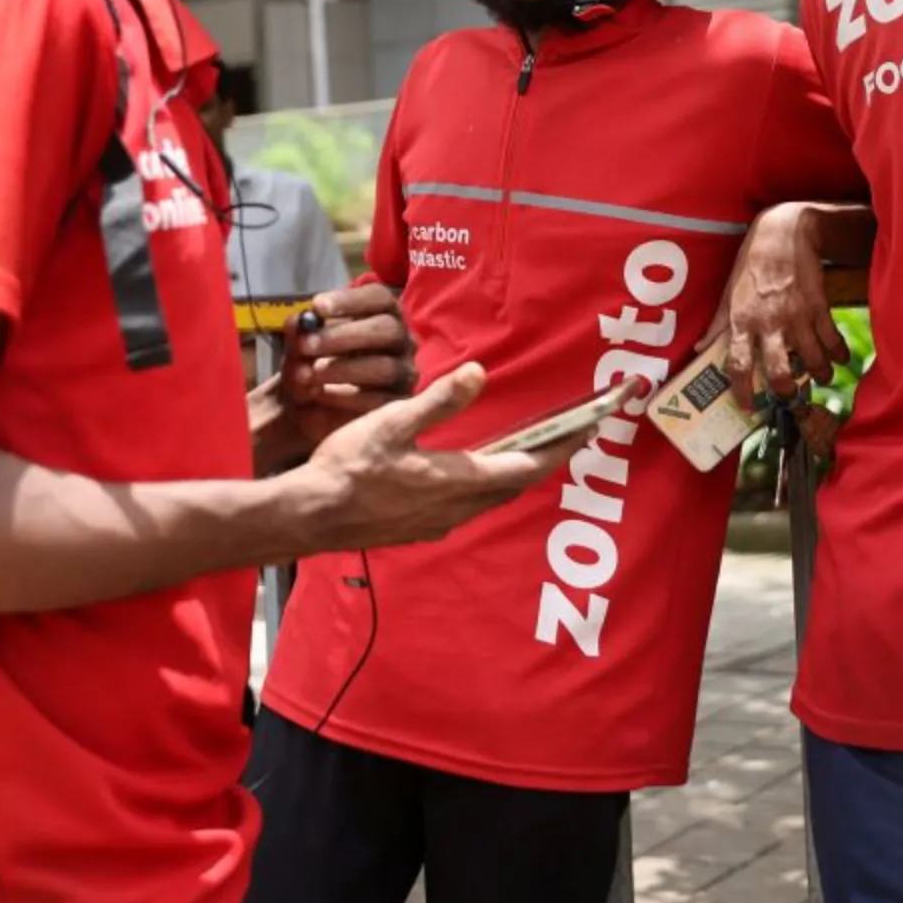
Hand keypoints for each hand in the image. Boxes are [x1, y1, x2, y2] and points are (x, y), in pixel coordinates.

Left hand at [254, 284, 417, 470]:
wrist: (312, 411)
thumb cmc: (313, 366)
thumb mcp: (299, 349)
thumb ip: (298, 334)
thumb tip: (298, 321)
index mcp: (382, 314)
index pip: (378, 297)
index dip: (350, 299)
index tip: (317, 306)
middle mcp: (401, 340)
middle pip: (387, 329)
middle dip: (344, 336)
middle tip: (307, 345)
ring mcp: (404, 373)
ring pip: (385, 366)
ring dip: (343, 369)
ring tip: (310, 374)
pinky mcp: (399, 404)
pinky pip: (380, 400)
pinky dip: (347, 397)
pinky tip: (320, 396)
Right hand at [279, 363, 584, 554]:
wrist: (312, 516)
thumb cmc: (349, 466)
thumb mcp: (392, 423)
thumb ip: (439, 401)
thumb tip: (479, 373)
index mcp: (460, 479)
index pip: (529, 463)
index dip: (563, 446)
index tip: (590, 428)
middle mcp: (460, 507)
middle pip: (518, 482)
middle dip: (548, 457)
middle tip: (572, 433)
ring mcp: (441, 522)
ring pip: (495, 496)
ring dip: (519, 472)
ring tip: (534, 447)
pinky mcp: (423, 528)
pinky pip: (472, 505)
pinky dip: (489, 484)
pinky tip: (478, 471)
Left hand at [700, 205, 848, 407]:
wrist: (784, 234)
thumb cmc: (752, 265)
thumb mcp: (728, 293)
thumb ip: (717, 326)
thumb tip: (698, 350)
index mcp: (742, 321)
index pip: (737, 365)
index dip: (741, 391)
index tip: (747, 406)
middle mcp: (769, 323)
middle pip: (778, 371)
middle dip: (786, 391)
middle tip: (790, 395)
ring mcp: (796, 317)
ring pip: (812, 360)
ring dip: (819, 374)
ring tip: (820, 377)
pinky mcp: (819, 308)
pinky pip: (832, 339)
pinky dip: (838, 353)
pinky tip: (838, 359)